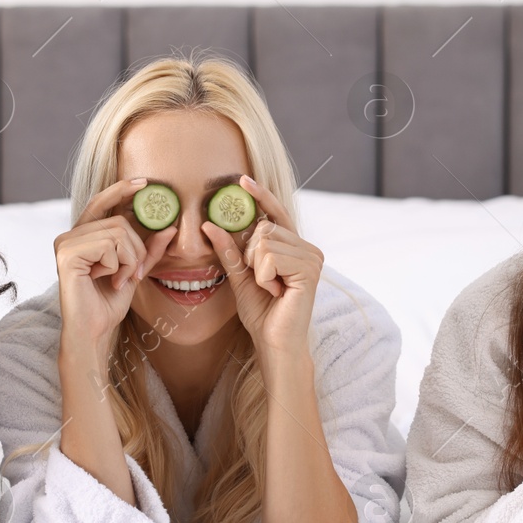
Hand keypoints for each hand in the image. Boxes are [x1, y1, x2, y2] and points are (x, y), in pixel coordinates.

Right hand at [54, 178, 176, 355]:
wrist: (94, 331)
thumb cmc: (109, 303)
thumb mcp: (134, 271)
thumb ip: (148, 249)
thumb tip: (169, 226)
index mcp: (82, 236)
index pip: (102, 201)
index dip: (121, 189)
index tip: (144, 182)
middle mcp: (69, 235)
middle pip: (119, 221)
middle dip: (136, 250)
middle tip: (132, 274)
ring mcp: (65, 243)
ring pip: (117, 233)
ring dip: (128, 261)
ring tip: (117, 280)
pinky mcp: (67, 254)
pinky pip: (108, 246)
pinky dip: (117, 266)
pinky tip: (106, 281)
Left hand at [201, 175, 321, 359]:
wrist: (275, 342)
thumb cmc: (262, 312)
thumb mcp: (239, 276)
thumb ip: (229, 250)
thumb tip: (209, 224)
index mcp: (295, 246)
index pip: (276, 214)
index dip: (260, 196)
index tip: (242, 180)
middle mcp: (309, 248)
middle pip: (264, 228)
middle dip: (251, 255)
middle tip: (262, 281)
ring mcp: (312, 257)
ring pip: (265, 241)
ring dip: (257, 269)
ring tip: (271, 288)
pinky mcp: (310, 269)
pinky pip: (270, 257)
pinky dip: (264, 276)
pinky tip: (276, 291)